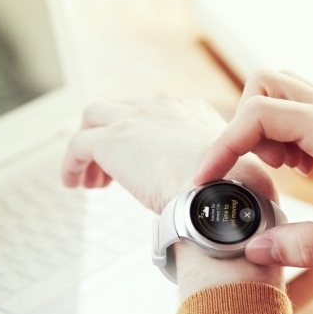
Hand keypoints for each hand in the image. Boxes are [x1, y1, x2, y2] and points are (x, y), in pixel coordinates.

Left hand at [62, 96, 280, 298]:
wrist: (221, 197)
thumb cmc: (238, 197)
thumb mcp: (241, 179)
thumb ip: (228, 182)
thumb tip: (230, 206)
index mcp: (194, 113)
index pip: (158, 112)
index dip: (145, 136)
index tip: (143, 162)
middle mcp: (164, 107)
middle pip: (123, 109)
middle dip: (112, 135)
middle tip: (109, 170)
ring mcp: (136, 119)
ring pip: (94, 118)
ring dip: (88, 147)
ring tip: (89, 179)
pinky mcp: (113, 140)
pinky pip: (78, 145)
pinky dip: (72, 163)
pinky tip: (73, 183)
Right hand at [196, 70, 312, 269]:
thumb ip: (301, 246)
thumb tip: (253, 250)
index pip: (258, 114)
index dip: (222, 146)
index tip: (206, 181)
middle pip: (265, 85)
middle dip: (240, 124)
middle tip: (248, 170)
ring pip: (285, 94)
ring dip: (264, 127)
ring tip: (277, 173)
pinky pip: (305, 113)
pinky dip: (287, 135)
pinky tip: (301, 172)